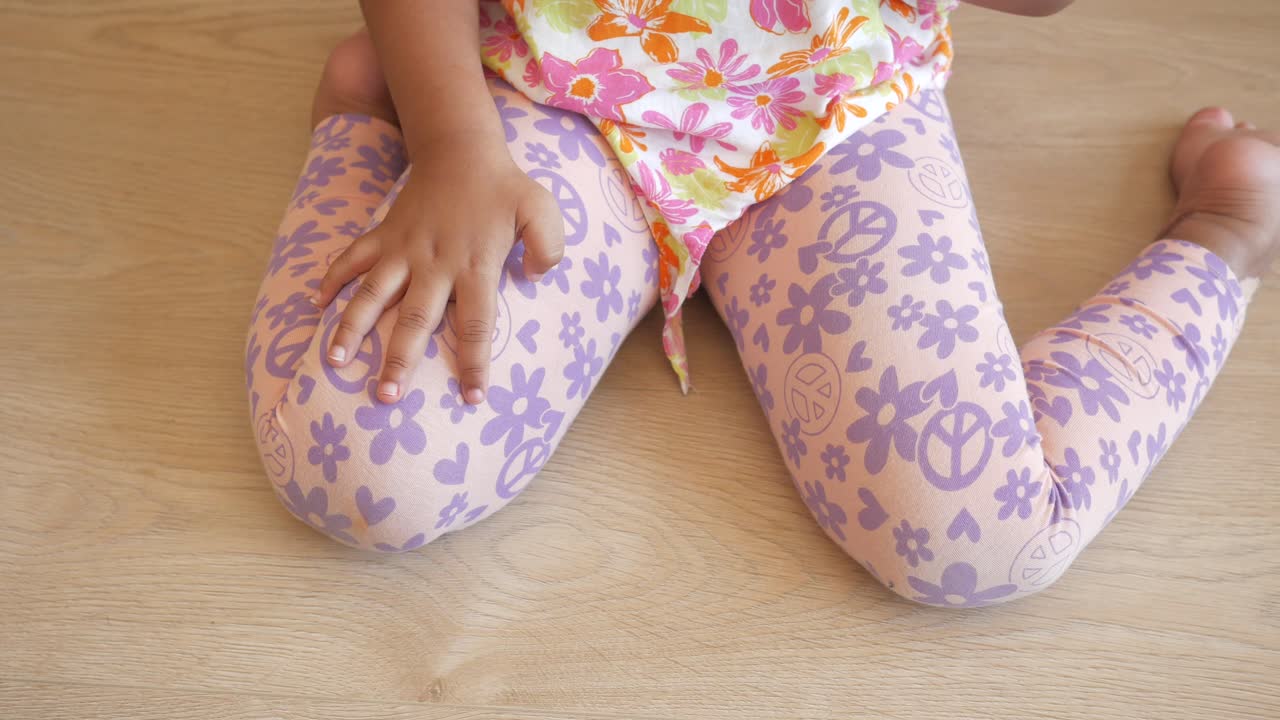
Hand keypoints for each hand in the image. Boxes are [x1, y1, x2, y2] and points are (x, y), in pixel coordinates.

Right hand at [313, 140, 564, 404]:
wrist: (461, 149)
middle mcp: (434, 263)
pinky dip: (333, 278)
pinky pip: (352, 258)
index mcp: (475, 265)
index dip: (473, 362)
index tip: (471, 398)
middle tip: (386, 398)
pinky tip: (317, 305)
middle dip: (399, 360)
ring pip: (373, 294)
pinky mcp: (383, 234)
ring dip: (352, 328)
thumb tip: (537, 277)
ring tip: (335, 362)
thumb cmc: (504, 188)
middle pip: (415, 320)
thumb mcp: (540, 211)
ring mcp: (403, 249)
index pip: (476, 324)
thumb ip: (548, 246)